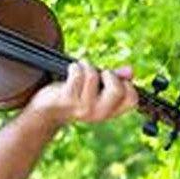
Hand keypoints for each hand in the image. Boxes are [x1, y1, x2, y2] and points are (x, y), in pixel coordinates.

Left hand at [21, 60, 137, 128]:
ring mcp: (84, 107)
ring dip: (86, 66)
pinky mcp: (68, 99)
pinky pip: (77, 74)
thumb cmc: (74, 97)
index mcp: (110, 111)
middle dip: (108, 74)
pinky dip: (74, 67)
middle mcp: (100, 112)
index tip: (112, 79)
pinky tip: (71, 70)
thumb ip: (115, 80)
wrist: (47, 111)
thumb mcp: (97, 90)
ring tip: (80, 70)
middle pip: (117, 89)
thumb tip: (130, 71)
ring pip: (93, 76)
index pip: (132, 98)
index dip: (126, 84)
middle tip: (98, 74)